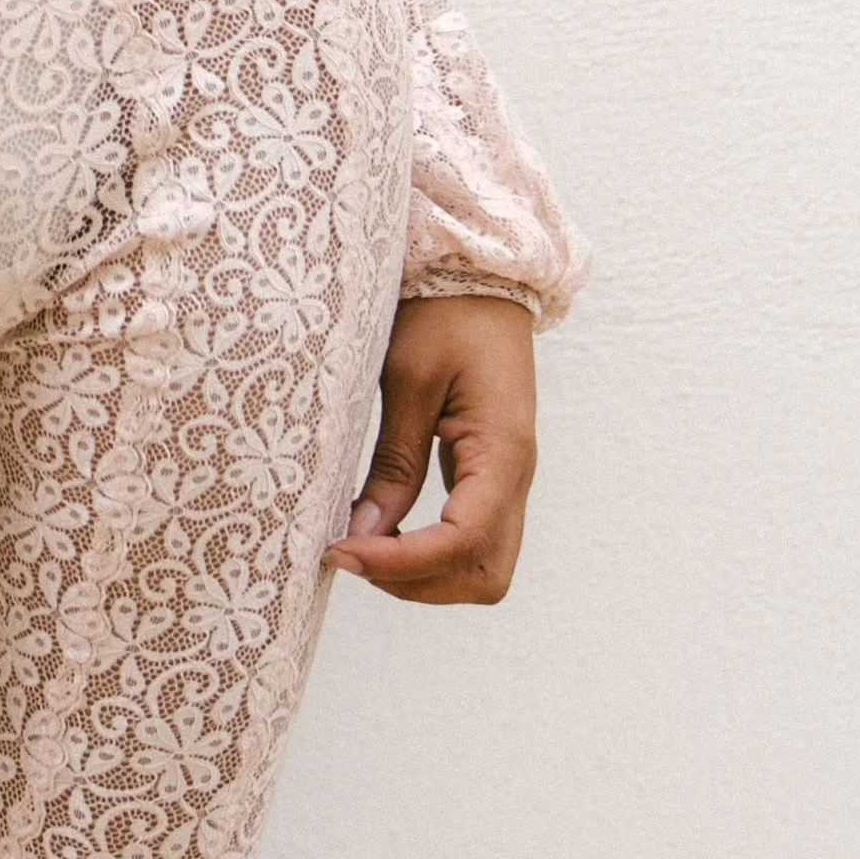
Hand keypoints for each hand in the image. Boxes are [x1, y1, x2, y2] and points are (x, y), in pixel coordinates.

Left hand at [327, 294, 538, 604]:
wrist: (481, 274)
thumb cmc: (444, 313)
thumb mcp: (409, 378)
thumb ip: (394, 460)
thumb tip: (364, 534)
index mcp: (503, 451)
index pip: (463, 541)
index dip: (404, 561)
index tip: (343, 551)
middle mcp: (517, 476)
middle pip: (486, 574)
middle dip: (420, 583)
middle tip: (352, 555)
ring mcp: (508, 479)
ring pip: (484, 565)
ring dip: (426, 575)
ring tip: (362, 546)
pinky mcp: (490, 473)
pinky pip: (472, 536)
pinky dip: (431, 551)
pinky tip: (384, 530)